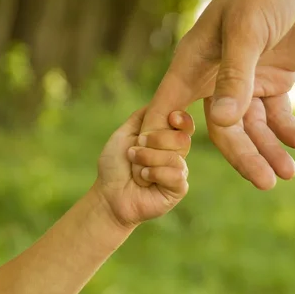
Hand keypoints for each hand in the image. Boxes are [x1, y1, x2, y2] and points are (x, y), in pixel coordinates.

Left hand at [96, 108, 193, 228]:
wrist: (109, 195)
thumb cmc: (115, 166)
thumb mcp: (124, 134)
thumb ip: (142, 116)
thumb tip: (160, 98)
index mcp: (166, 139)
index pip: (185, 124)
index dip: (182, 119)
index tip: (171, 117)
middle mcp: (176, 153)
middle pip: (182, 138)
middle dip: (155, 141)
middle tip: (134, 150)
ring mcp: (178, 171)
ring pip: (176, 156)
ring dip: (148, 159)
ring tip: (135, 167)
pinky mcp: (178, 189)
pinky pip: (176, 175)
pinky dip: (155, 174)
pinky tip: (143, 179)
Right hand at [137, 0, 294, 189]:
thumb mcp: (248, 31)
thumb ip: (235, 77)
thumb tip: (223, 123)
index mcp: (196, 63)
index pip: (173, 107)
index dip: (166, 138)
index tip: (159, 170)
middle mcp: (217, 77)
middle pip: (225, 129)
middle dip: (245, 157)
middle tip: (265, 183)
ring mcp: (246, 81)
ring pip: (253, 127)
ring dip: (271, 150)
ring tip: (288, 173)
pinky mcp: (273, 80)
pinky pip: (278, 115)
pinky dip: (289, 131)